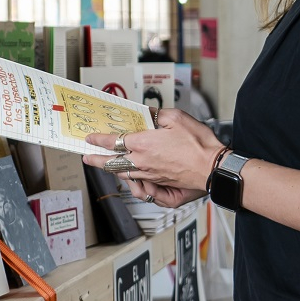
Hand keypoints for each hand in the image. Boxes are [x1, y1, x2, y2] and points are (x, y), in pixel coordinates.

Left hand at [82, 108, 221, 204]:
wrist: (213, 168)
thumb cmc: (198, 144)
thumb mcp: (177, 118)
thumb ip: (158, 114)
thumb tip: (147, 113)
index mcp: (144, 144)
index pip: (114, 141)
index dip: (99, 139)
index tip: (90, 138)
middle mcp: (142, 162)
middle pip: (112, 162)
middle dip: (96, 159)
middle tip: (86, 157)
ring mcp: (150, 176)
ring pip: (123, 175)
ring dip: (111, 170)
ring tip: (104, 166)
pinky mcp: (160, 187)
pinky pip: (139, 186)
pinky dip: (130, 182)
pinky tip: (130, 179)